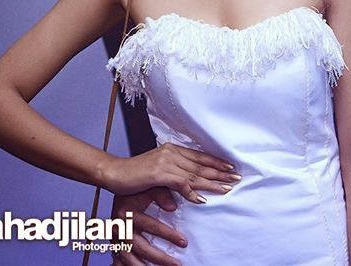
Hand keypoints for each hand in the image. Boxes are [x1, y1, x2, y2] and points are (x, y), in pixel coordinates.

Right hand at [102, 143, 238, 202]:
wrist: (113, 172)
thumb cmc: (134, 173)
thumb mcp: (157, 170)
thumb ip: (174, 175)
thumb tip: (190, 189)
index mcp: (173, 150)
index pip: (200, 156)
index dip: (217, 162)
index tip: (231, 167)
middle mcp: (172, 153)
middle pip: (201, 164)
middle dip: (220, 172)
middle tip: (237, 177)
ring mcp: (166, 162)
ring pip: (195, 174)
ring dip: (212, 183)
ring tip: (227, 188)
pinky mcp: (159, 174)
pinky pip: (181, 184)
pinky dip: (192, 192)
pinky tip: (202, 199)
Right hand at [111, 188, 183, 265]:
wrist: (116, 185)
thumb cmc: (137, 187)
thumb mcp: (150, 186)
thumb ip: (161, 194)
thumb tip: (173, 207)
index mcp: (128, 212)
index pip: (151, 226)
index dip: (168, 234)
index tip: (184, 242)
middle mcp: (120, 227)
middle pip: (140, 247)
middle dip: (159, 257)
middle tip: (176, 264)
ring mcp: (115, 237)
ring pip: (128, 257)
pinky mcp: (114, 242)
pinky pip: (118, 258)